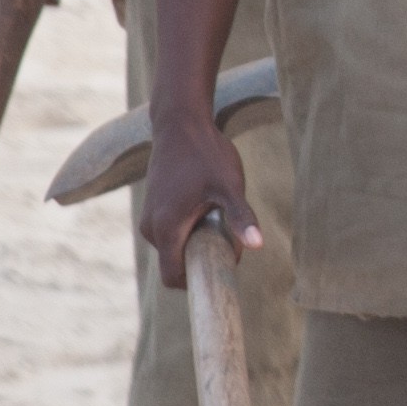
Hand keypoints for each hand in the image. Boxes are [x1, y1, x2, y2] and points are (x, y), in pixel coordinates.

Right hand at [136, 117, 255, 292]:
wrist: (181, 124)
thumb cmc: (207, 154)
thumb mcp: (229, 186)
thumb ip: (241, 217)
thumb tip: (257, 246)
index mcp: (166, 228)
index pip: (174, 278)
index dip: (198, 281)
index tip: (222, 267)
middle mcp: (151, 227)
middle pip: (177, 263)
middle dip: (202, 257)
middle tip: (227, 232)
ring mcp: (149, 217)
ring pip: (175, 247)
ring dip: (197, 241)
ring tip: (215, 212)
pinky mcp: (152, 209)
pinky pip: (171, 234)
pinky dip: (189, 229)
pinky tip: (205, 204)